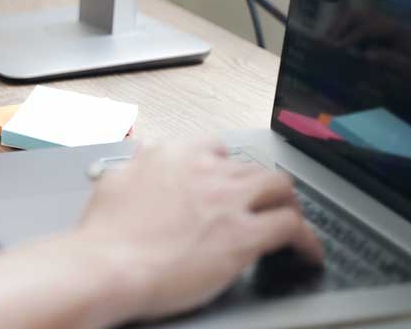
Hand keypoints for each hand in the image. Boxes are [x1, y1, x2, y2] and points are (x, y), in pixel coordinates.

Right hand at [77, 138, 322, 323]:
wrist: (108, 264)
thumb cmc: (104, 234)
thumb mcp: (113, 183)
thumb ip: (133, 167)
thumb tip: (138, 160)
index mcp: (170, 155)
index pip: (214, 147)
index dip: (225, 165)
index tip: (226, 178)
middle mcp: (204, 169)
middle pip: (251, 167)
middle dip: (260, 186)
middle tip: (262, 204)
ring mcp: (227, 201)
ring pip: (279, 187)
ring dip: (287, 204)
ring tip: (289, 220)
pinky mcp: (243, 235)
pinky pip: (291, 227)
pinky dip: (305, 240)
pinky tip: (307, 252)